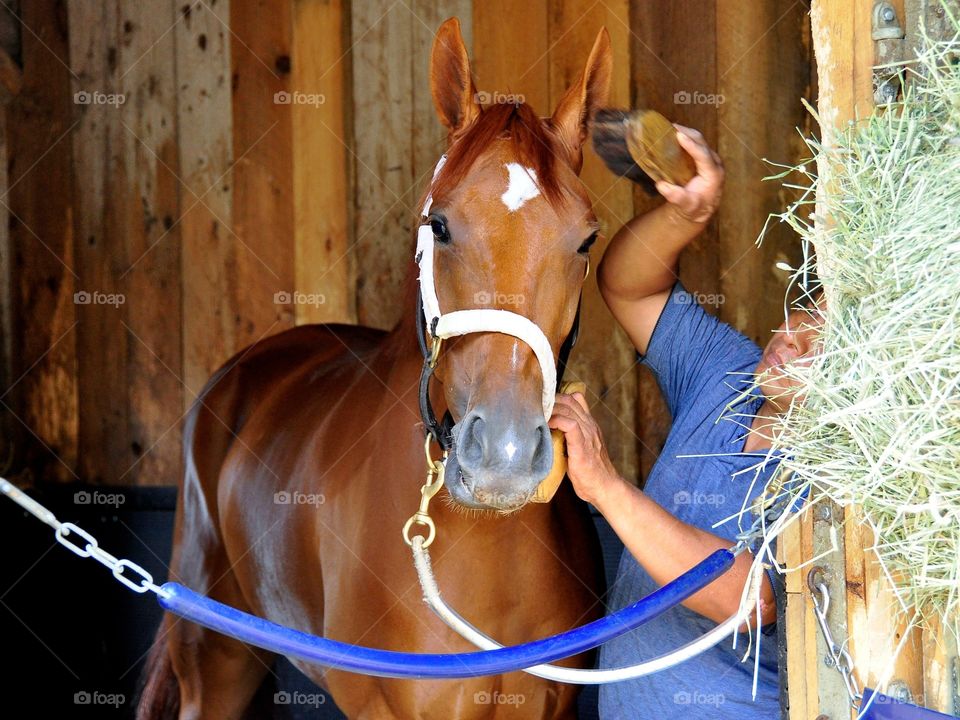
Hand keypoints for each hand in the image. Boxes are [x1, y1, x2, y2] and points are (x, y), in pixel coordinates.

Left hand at [548, 392, 622, 506]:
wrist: (604, 487)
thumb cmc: (589, 471)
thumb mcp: (580, 448)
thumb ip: (569, 437)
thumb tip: (550, 431)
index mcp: (590, 425)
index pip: (575, 399)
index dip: (558, 397)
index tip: (542, 403)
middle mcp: (590, 426)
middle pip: (569, 401)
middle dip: (550, 401)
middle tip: (536, 407)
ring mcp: (588, 435)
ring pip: (569, 410)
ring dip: (551, 409)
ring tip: (538, 414)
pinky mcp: (583, 447)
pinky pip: (571, 425)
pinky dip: (557, 421)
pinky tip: (547, 424)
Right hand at [655, 125, 723, 224]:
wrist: (700, 209)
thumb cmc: (694, 207)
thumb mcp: (687, 206)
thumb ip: (677, 197)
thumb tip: (662, 185)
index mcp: (714, 175)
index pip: (703, 155)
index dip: (691, 145)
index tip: (679, 136)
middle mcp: (715, 163)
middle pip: (702, 142)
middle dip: (687, 133)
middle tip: (670, 127)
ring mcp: (710, 158)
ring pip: (700, 140)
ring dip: (686, 133)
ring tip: (670, 128)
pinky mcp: (705, 157)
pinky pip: (696, 143)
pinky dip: (685, 137)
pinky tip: (673, 134)